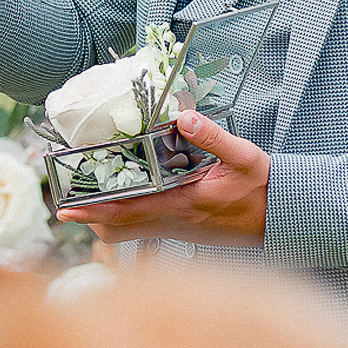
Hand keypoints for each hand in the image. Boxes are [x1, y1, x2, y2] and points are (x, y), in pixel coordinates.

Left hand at [56, 110, 269, 246]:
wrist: (282, 217)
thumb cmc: (262, 189)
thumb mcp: (245, 158)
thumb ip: (214, 137)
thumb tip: (184, 115)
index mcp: (184, 205)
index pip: (129, 212)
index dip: (94, 210)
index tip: (67, 208)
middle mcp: (174, 221)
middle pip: (118, 228)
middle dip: (89, 216)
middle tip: (66, 198)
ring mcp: (177, 229)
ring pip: (128, 231)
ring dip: (104, 217)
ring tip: (86, 195)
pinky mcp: (182, 229)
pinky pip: (143, 228)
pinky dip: (124, 217)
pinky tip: (121, 198)